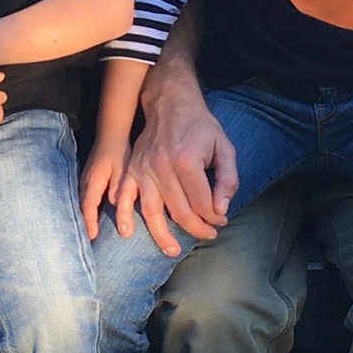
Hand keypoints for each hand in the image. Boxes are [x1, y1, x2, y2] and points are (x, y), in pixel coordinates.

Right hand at [80, 136, 130, 240]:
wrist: (111, 133)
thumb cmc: (118, 151)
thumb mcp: (121, 169)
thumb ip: (117, 187)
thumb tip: (113, 205)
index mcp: (93, 181)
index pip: (88, 206)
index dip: (89, 222)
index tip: (92, 237)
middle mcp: (85, 181)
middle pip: (80, 207)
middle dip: (82, 224)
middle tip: (85, 243)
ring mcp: (84, 179)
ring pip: (80, 203)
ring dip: (83, 217)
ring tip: (87, 234)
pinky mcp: (87, 178)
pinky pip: (83, 198)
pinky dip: (85, 209)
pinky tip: (90, 217)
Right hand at [120, 87, 237, 254]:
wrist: (171, 102)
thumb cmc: (201, 125)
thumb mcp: (224, 147)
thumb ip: (227, 180)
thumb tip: (220, 211)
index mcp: (187, 160)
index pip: (202, 203)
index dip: (215, 217)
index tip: (221, 220)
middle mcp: (162, 166)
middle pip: (180, 212)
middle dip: (197, 228)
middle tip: (208, 233)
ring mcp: (143, 168)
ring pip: (152, 212)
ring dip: (162, 236)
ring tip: (174, 250)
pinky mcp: (131, 169)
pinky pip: (124, 197)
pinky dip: (124, 216)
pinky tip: (128, 232)